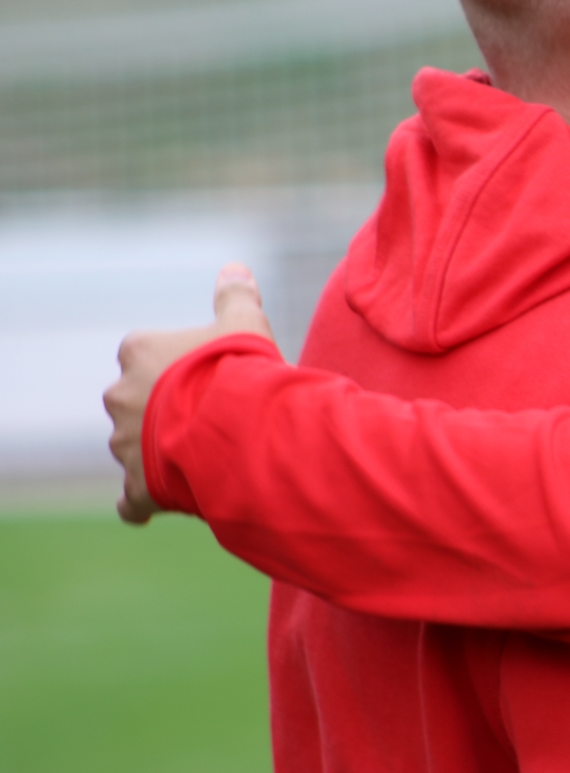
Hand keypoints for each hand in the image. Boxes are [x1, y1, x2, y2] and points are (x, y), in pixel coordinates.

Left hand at [106, 264, 279, 523]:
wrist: (235, 428)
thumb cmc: (237, 370)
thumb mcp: (245, 324)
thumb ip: (235, 297)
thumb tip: (235, 268)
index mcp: (140, 352)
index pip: (146, 352)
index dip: (177, 363)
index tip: (207, 372)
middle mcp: (121, 395)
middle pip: (136, 400)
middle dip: (162, 408)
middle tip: (209, 415)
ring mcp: (125, 443)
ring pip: (135, 446)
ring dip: (160, 451)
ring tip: (205, 458)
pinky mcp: (137, 486)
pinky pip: (132, 500)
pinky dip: (143, 503)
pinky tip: (163, 504)